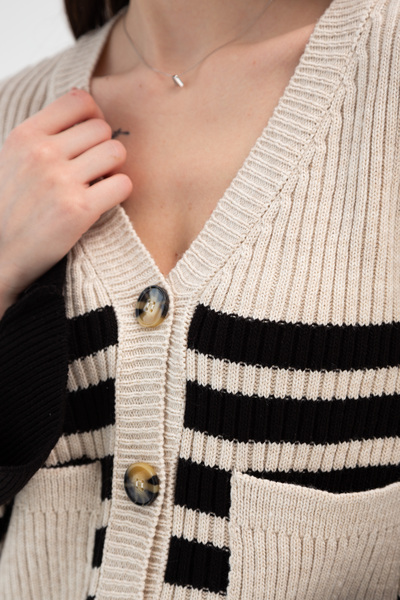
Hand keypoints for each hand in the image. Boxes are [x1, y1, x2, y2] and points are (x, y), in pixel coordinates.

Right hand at [0, 88, 131, 315]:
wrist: (0, 254)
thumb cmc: (10, 207)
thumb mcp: (13, 158)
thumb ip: (44, 134)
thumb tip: (85, 106)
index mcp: (26, 135)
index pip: (79, 100)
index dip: (94, 116)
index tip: (90, 138)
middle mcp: (43, 153)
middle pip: (102, 128)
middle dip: (103, 148)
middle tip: (93, 170)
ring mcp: (61, 181)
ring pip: (116, 153)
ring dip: (114, 169)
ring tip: (98, 184)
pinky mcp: (79, 210)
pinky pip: (123, 184)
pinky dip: (119, 192)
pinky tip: (103, 201)